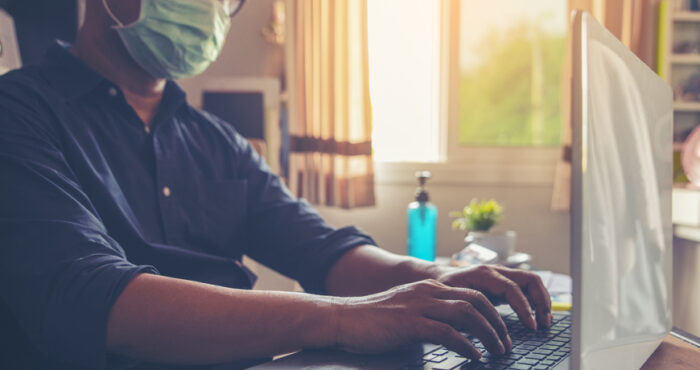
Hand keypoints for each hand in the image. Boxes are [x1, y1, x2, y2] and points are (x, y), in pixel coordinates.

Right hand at [334, 279, 510, 358]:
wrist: (342, 318)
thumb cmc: (372, 320)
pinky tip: (475, 356)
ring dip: (488, 333)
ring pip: (467, 313)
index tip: (501, 331)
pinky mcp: (409, 323)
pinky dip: (466, 345)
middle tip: (506, 342)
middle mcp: (427, 292)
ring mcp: (419, 305)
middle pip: (475, 300)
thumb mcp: (407, 311)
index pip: (471, 293)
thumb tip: (453, 333)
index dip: (492, 312)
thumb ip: (429, 316)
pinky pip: (447, 332)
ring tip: (497, 351)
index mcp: (428, 287)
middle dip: (497, 322)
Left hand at [436, 265, 551, 329]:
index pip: (512, 288)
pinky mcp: (504, 283)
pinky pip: (526, 289)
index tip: (531, 326)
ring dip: (542, 301)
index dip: (524, 308)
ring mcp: (502, 275)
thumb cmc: (443, 288)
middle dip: (541, 301)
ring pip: (531, 283)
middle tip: (544, 323)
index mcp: (484, 274)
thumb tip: (483, 329)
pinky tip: (538, 317)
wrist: (437, 277)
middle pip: (530, 280)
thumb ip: (468, 310)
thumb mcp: (452, 299)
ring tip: (545, 322)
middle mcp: (497, 271)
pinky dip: (535, 302)